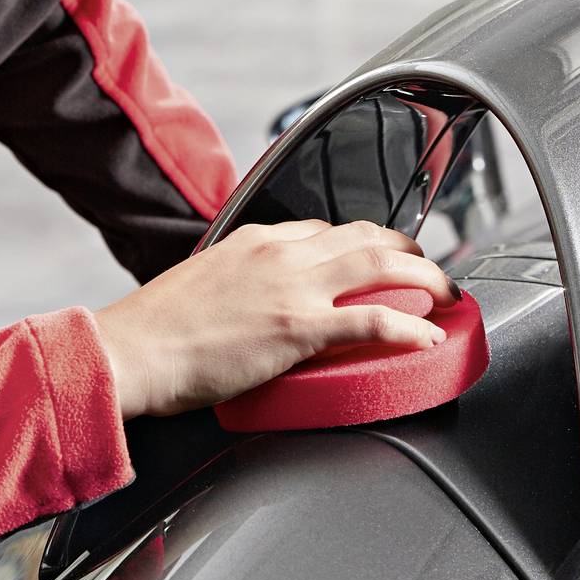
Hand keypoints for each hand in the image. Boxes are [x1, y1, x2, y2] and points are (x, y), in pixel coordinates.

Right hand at [91, 220, 457, 418]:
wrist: (131, 350)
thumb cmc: (156, 331)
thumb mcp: (204, 286)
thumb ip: (237, 285)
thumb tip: (251, 307)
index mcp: (256, 240)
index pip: (326, 229)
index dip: (363, 243)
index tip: (380, 259)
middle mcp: (281, 252)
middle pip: (366, 237)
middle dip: (408, 250)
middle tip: (429, 270)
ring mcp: (293, 287)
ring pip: (382, 266)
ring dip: (426, 278)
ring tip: (447, 295)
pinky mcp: (298, 327)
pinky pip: (373, 321)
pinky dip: (410, 326)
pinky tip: (428, 335)